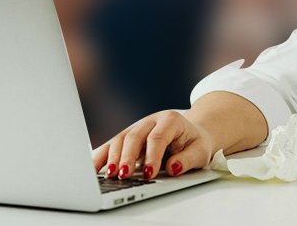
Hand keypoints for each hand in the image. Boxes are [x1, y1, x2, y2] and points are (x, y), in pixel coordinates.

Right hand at [92, 110, 215, 179]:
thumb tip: (172, 168)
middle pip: (135, 136)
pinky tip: (96, 168)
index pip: (158, 137)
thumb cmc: (195, 143)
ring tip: (110, 174)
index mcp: (171, 120)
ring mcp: (139, 127)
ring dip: (113, 157)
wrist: (192, 135)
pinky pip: (113, 144)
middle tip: (125, 175)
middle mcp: (152, 120)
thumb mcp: (200, 151)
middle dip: (128, 157)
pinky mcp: (129, 136)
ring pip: (121, 138)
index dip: (152, 156)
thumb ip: (187, 159)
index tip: (149, 174)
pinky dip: (104, 156)